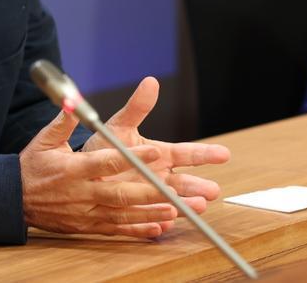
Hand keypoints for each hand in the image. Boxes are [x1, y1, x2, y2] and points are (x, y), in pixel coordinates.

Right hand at [19, 109, 179, 237]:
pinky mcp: (86, 226)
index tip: (155, 153)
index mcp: (73, 169)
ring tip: (175, 210)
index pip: (107, 163)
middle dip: (149, 193)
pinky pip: (115, 230)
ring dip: (149, 214)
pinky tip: (157, 230)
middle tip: (175, 190)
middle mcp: (81, 193)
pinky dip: (136, 231)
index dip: (132, 159)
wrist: (14, 199)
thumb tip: (72, 100)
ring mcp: (84, 213)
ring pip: (121, 215)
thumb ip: (63, 122)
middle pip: (119, 193)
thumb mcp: (45, 140)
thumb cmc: (32, 166)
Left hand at [82, 77, 230, 215]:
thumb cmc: (104, 147)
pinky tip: (165, 224)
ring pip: (172, 201)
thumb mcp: (120, 125)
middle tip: (213, 190)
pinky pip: (150, 218)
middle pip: (185, 182)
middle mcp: (159, 176)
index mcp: (160, 155)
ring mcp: (150, 195)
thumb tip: (151, 81)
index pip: (187, 154)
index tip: (224, 154)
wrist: (83, 172)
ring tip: (198, 207)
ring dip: (185, 204)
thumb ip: (137, 107)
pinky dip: (159, 222)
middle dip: (199, 186)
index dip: (206, 154)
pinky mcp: (137, 212)